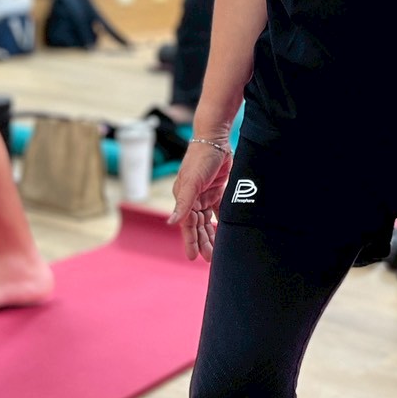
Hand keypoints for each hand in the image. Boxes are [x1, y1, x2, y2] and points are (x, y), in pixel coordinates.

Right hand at [168, 141, 231, 260]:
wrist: (214, 139)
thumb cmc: (200, 159)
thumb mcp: (191, 182)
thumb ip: (183, 203)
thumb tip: (170, 223)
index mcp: (184, 199)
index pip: (187, 225)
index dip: (190, 241)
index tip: (193, 258)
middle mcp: (193, 199)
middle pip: (198, 226)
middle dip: (203, 242)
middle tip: (210, 259)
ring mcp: (205, 194)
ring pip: (207, 220)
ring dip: (211, 234)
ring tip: (217, 250)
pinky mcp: (217, 189)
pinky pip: (218, 210)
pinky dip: (221, 221)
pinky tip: (226, 232)